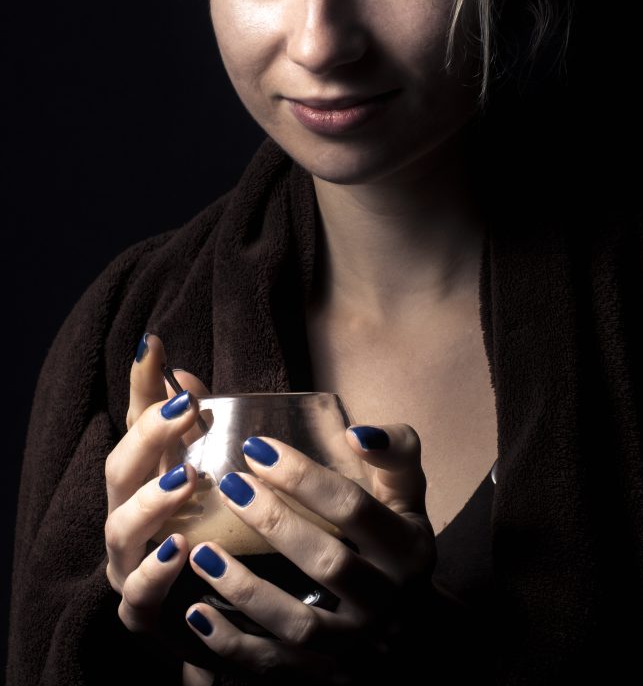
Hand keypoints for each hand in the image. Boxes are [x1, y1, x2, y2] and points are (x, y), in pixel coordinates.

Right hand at [104, 333, 212, 684]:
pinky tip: (181, 551)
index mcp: (145, 473)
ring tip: (186, 480)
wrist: (203, 612)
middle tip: (184, 409)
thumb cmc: (205, 527)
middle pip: (121, 468)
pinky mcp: (140, 607)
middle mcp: (127, 510)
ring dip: (152, 502)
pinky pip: (138, 593)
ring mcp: (128, 560)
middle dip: (149, 437)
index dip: (142, 382)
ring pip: (121, 528)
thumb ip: (197, 426)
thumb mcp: (207, 471)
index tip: (155, 344)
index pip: (136, 419)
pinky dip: (155, 572)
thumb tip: (186, 374)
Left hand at [184, 425, 437, 682]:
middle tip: (230, 485)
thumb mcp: (409, 498)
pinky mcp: (324, 676)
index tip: (256, 448)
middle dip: (275, 522)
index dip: (305, 477)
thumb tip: (354, 432)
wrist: (416, 633)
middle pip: (328, 563)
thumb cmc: (398, 544)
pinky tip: (197, 612)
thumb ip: (395, 453)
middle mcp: (386, 601)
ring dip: (246, 588)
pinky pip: (274, 667)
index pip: (354, 508)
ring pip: (298, 623)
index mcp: (406, 549)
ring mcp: (354, 645)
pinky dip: (232, 645)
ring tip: (202, 550)